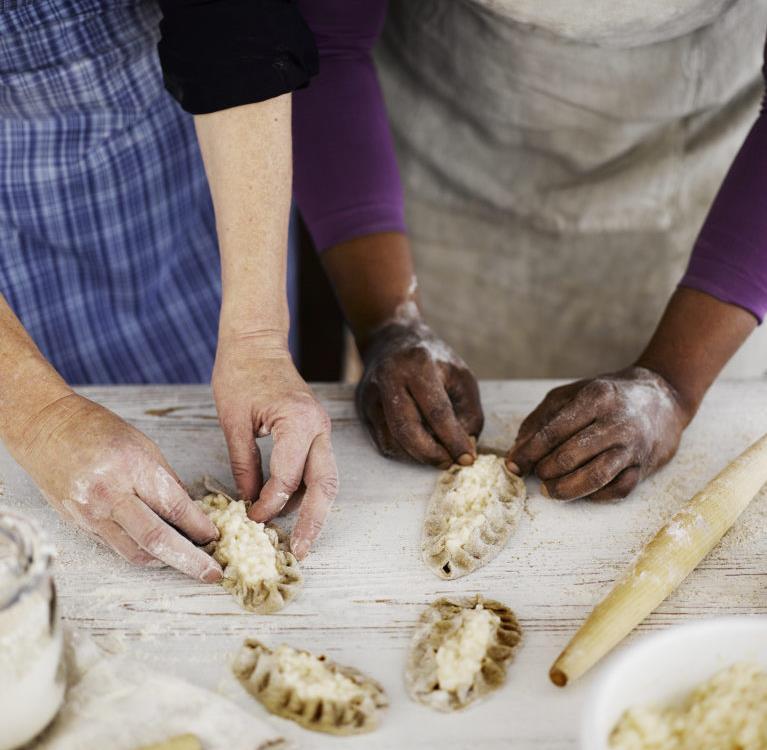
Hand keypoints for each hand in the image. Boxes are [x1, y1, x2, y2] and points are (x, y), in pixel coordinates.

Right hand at [15, 393, 221, 579]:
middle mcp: (110, 495)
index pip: (175, 507)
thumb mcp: (144, 446)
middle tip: (212, 573)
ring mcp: (92, 514)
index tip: (216, 537)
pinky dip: (142, 552)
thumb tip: (192, 512)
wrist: (46, 429)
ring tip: (189, 562)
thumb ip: (167, 481)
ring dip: (166, 561)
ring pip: (136, 552)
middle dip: (190, 560)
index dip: (200, 527)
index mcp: (133, 468)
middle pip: (157, 539)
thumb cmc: (98, 430)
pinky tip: (160, 552)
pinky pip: (117, 546)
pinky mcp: (80, 525)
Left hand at [212, 336, 337, 559]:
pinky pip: (318, 467)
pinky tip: (292, 508)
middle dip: (315, 521)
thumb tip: (250, 502)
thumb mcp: (233, 421)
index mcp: (297, 421)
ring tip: (300, 538)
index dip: (269, 504)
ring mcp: (322, 429)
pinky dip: (307, 490)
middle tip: (302, 551)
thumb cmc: (240, 373)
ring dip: (314, 508)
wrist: (256, 342)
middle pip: (325, 484)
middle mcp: (318, 427)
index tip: (250, 519)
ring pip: (327, 478)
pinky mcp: (316, 431)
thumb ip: (244, 464)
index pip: (288, 477)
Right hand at [356, 319, 482, 466]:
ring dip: (417, 456)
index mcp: (418, 365)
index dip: (453, 439)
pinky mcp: (363, 407)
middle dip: (430, 454)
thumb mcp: (460, 375)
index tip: (467, 458)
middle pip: (406, 429)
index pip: (436, 410)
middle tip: (448, 463)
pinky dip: (404, 451)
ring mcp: (371, 394)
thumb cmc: (433, 360)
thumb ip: (469, 411)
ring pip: (392, 440)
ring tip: (437, 453)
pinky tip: (419, 446)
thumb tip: (465, 447)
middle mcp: (389, 378)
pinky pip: (383, 440)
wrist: (391, 338)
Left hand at [508, 367, 688, 500]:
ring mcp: (633, 446)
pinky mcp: (645, 466)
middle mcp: (616, 422)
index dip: (528, 453)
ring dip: (565, 489)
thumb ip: (541, 419)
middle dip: (545, 471)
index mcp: (595, 398)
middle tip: (536, 475)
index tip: (512, 465)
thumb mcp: (571, 394)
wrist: (664, 398)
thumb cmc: (607, 397)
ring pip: (594, 477)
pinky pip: (617, 490)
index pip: (553, 432)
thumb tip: (517, 450)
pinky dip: (594, 496)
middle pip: (570, 456)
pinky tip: (580, 491)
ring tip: (550, 489)